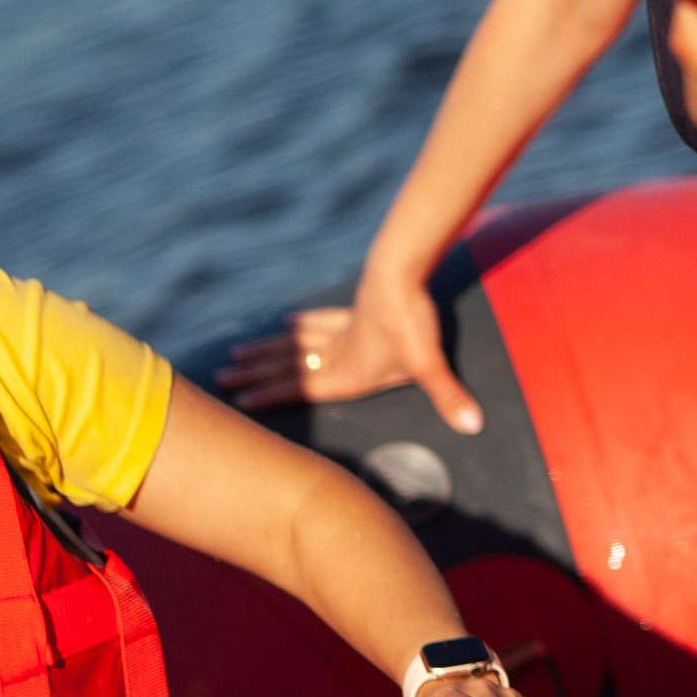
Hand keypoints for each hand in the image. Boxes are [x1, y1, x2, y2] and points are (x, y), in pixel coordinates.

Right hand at [218, 260, 481, 435]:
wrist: (403, 270)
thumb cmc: (414, 323)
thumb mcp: (431, 365)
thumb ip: (450, 397)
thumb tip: (476, 426)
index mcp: (349, 374)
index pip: (300, 389)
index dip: (270, 395)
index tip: (238, 402)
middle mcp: (338, 353)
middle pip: (288, 365)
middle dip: (255, 375)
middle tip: (220, 379)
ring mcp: (343, 328)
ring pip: (296, 342)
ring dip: (268, 349)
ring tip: (238, 352)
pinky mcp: (353, 308)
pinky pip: (319, 318)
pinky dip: (301, 321)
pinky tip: (287, 320)